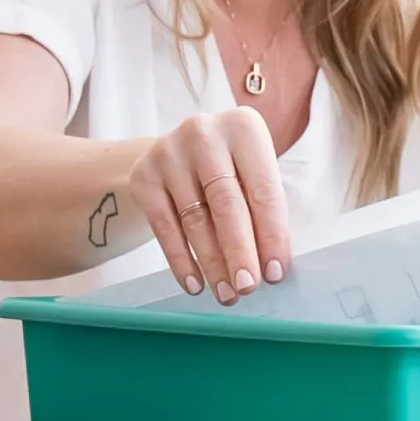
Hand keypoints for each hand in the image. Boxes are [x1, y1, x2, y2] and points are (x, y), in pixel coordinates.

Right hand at [127, 110, 288, 300]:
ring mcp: (169, 152)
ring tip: (226, 293)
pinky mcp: (143, 175)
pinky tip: (194, 283)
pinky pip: (164, 226)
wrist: (176, 153)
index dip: (272, 234)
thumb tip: (271, 266)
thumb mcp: (253, 175)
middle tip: (248, 286)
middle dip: (239, 251)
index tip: (276, 272)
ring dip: (212, 263)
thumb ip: (264, 211)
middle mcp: (204, 133)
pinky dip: (180, 260)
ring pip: (195, 219)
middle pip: (226, 204)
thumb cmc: (230, 169)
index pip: (263, 189)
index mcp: (244, 127)